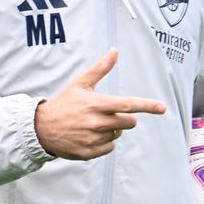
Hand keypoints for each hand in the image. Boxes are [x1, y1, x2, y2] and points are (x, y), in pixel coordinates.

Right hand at [34, 48, 166, 160]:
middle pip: (129, 122)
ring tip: (94, 124)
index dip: (147, 105)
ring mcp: (93, 139)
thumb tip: (114, 51)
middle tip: (109, 113)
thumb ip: (100, 69)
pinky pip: (109, 148)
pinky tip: (90, 135)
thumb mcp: (80, 83)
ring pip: (118, 135)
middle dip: (126, 118)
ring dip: (112, 129)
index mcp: (97, 104)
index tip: (162, 107)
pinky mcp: (89, 153)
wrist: (41, 128)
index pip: (128, 104)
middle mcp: (97, 122)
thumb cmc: (64, 103)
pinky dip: (104, 142)